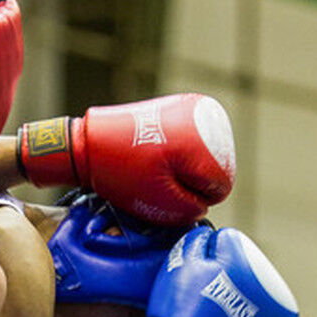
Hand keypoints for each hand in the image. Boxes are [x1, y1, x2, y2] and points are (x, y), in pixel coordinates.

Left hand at [17, 94, 234, 225]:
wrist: (94, 140)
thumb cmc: (124, 173)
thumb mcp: (160, 203)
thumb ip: (192, 210)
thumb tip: (205, 204)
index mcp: (205, 146)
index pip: (222, 186)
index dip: (195, 196)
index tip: (167, 188)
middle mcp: (211, 120)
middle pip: (217, 168)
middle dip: (192, 179)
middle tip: (159, 177)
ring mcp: (199, 110)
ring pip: (208, 155)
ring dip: (187, 165)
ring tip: (158, 163)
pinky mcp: (187, 106)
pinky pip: (197, 140)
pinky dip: (183, 149)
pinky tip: (160, 150)